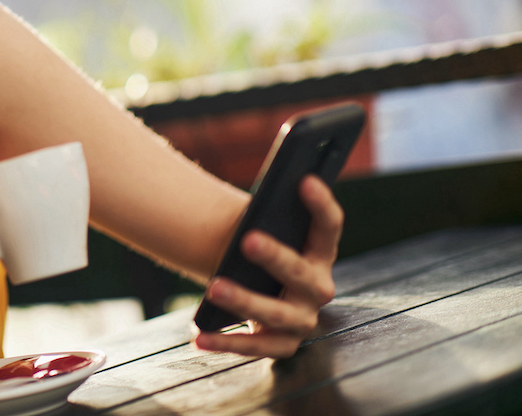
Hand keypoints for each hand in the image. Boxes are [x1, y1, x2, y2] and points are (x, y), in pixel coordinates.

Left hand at [194, 175, 342, 357]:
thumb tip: (241, 207)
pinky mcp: (281, 345)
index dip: (321, 204)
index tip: (305, 179)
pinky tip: (198, 335)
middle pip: (301, 273)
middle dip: (276, 256)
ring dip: (244, 300)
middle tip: (247, 240)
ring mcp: (302, 320)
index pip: (329, 227)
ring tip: (214, 287)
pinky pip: (253, 346)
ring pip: (275, 312)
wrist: (257, 292)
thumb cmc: (259, 254)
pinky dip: (224, 341)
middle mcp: (318, 289)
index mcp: (319, 253)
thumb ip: (264, 218)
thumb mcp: (265, 232)